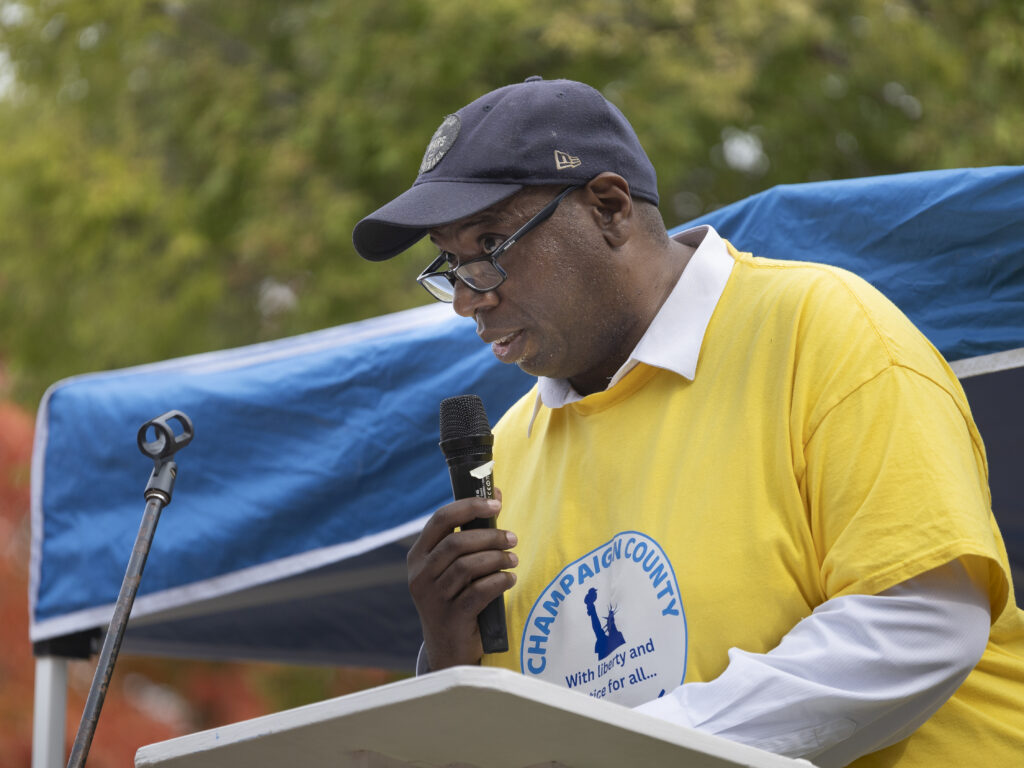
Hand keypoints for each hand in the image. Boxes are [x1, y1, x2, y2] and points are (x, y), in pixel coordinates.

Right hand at [407, 493, 517, 669]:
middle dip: (490, 537)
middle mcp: (419, 575)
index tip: (496, 504)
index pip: (440, 520)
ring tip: (513, 561)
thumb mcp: (454, 567)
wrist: (448, 649)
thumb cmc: (456, 598)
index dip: (469, 507)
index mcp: (418, 556)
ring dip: (498, 559)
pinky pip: (479, 592)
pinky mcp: (450, 617)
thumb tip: (495, 494)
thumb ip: (470, 534)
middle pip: (457, 543)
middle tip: (512, 538)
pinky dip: (499, 582)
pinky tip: (509, 580)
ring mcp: (432, 598)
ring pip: (468, 567)